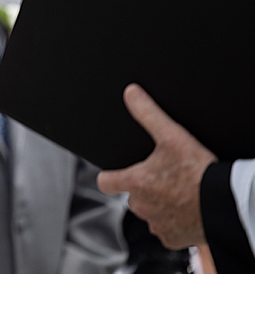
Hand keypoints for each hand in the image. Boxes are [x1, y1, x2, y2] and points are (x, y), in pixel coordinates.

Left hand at [96, 84, 216, 249]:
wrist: (227, 203)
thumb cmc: (199, 172)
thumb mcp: (172, 136)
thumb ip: (148, 114)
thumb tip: (131, 94)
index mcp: (134, 182)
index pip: (105, 181)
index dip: (110, 175)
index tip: (115, 173)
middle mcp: (140, 206)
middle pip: (132, 196)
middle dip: (145, 188)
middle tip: (165, 178)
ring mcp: (156, 224)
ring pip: (150, 212)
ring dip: (160, 205)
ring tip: (179, 192)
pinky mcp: (172, 238)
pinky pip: (167, 230)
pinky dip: (174, 221)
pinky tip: (187, 209)